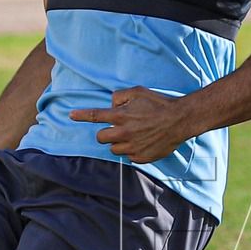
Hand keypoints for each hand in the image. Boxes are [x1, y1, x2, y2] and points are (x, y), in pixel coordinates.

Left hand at [68, 87, 194, 163]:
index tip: (70, 115)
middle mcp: (123, 132)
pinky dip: (132, 151)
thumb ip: (120, 96)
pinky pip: (129, 157)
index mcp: (121, 115)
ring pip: (114, 149)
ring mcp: (132, 146)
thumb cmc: (159, 103)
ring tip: (134, 135)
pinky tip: (143, 142)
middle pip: (101, 138)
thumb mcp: (138, 91)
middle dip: (106, 134)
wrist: (180, 120)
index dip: (81, 115)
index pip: (95, 115)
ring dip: (119, 143)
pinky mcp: (140, 157)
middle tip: (118, 128)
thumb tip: (111, 103)